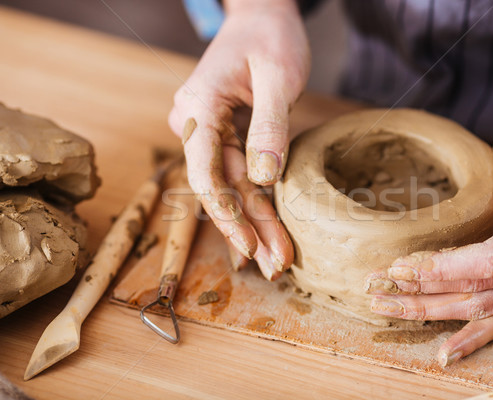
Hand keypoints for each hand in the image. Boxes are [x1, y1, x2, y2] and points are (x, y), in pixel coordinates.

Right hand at [168, 0, 309, 279]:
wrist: (263, 14)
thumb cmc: (271, 37)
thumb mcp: (278, 77)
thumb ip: (270, 127)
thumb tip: (265, 179)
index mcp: (198, 107)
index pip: (206, 171)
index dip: (227, 213)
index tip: (250, 246)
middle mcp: (195, 123)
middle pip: (221, 186)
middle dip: (249, 227)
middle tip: (275, 265)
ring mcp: (208, 130)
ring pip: (232, 184)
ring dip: (255, 221)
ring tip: (278, 257)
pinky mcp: (226, 134)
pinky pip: (239, 172)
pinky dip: (256, 200)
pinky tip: (269, 228)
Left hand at [366, 124, 492, 365]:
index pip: (491, 260)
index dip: (444, 268)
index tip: (400, 267)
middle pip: (479, 289)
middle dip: (423, 291)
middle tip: (376, 286)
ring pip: (481, 308)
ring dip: (431, 311)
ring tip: (385, 305)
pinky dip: (472, 339)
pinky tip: (444, 353)